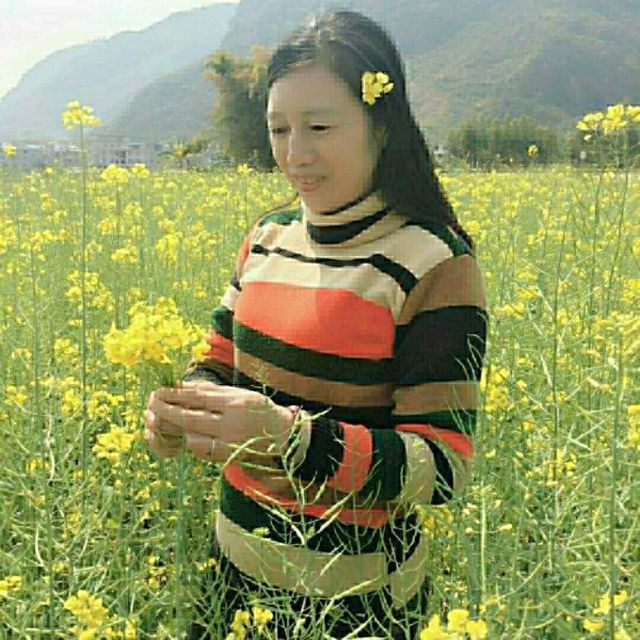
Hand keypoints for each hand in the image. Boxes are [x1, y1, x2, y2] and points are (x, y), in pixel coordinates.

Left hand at [145, 381, 293, 462]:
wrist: (283, 436)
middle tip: (152, 405)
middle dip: (167, 412)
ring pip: (192, 438)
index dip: (175, 395)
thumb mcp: (239, 393)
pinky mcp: (226, 458)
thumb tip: (181, 388)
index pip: (198, 398)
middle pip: (190, 419)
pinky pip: (201, 450)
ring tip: (171, 420)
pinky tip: (189, 433)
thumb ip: (211, 392)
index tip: (159, 391)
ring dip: (179, 429)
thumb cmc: (258, 409)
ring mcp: (229, 444)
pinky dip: (192, 441)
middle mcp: (232, 425)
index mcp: (236, 404)